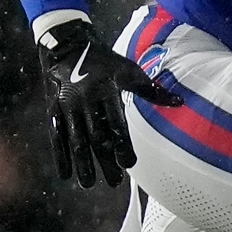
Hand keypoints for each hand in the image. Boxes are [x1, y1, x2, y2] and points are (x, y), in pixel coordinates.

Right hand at [37, 15, 181, 187]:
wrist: (67, 48)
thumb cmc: (103, 62)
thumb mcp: (128, 71)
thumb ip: (151, 90)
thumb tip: (178, 102)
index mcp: (106, 92)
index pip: (116, 124)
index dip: (122, 145)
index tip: (130, 164)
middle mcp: (85, 101)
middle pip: (96, 137)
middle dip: (105, 161)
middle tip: (115, 182)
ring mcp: (67, 108)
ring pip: (75, 141)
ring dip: (82, 164)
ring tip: (89, 184)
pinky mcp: (53, 111)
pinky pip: (56, 137)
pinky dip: (60, 156)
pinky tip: (65, 174)